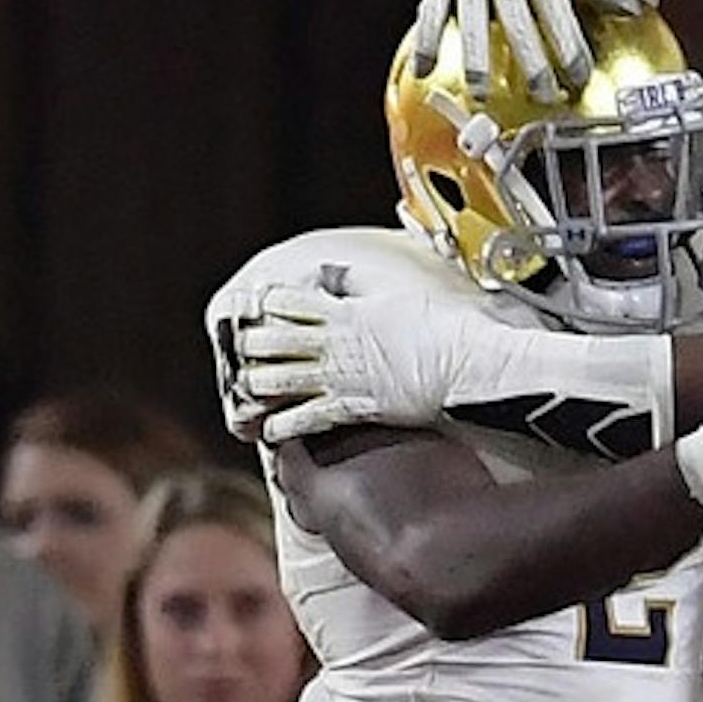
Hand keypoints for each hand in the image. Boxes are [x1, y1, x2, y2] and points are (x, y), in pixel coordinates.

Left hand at [221, 283, 495, 442]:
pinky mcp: (350, 409)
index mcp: (343, 311)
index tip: (258, 308)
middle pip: (271, 341)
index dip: (266, 304)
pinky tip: (270, 430)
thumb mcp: (394, 292)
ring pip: (276, 381)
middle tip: (241, 349)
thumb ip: (357, 283)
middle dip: (250, 345)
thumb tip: (334, 271)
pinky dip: (281, 426)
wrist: (461, 367)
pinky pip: (302, 420)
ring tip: (248, 390)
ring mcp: (338, 378)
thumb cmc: (437, 327)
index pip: (286, 302)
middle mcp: (333, 344)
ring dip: (257, 386)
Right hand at [413, 0, 636, 100]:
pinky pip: (432, 10)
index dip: (569, 44)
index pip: (557, 9)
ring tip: (481, 94)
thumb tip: (631, 10)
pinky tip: (426, 71)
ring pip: (472, 18)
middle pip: (517, 18)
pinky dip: (428, 41)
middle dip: (529, 60)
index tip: (579, 76)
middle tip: (540, 95)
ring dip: (475, 58)